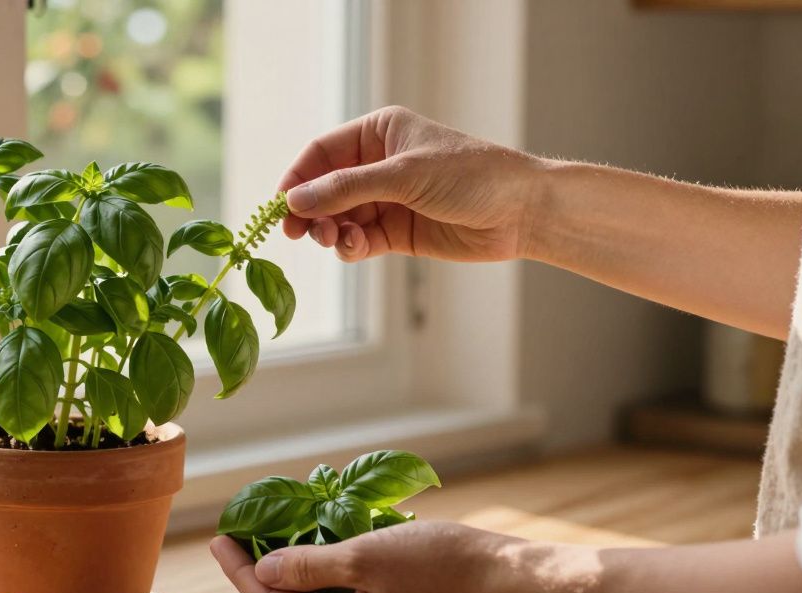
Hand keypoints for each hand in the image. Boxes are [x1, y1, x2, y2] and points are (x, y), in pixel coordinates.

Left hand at [210, 521, 533, 592]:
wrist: (512, 583)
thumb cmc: (443, 569)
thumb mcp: (364, 557)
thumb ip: (308, 565)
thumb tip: (264, 570)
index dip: (240, 571)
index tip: (219, 539)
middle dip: (265, 566)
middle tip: (246, 527)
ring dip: (300, 562)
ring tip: (282, 524)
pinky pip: (352, 591)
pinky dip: (334, 564)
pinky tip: (331, 535)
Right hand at [278, 106, 543, 262]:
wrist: (521, 212)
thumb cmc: (471, 176)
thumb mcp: (405, 175)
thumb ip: (347, 189)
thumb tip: (295, 200)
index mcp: (379, 134)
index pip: (321, 154)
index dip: (297, 179)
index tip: (280, 206)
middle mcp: (378, 166)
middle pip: (324, 189)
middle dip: (310, 210)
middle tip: (298, 232)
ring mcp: (386, 201)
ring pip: (337, 218)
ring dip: (329, 231)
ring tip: (333, 239)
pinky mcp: (396, 233)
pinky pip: (358, 240)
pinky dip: (349, 247)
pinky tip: (354, 248)